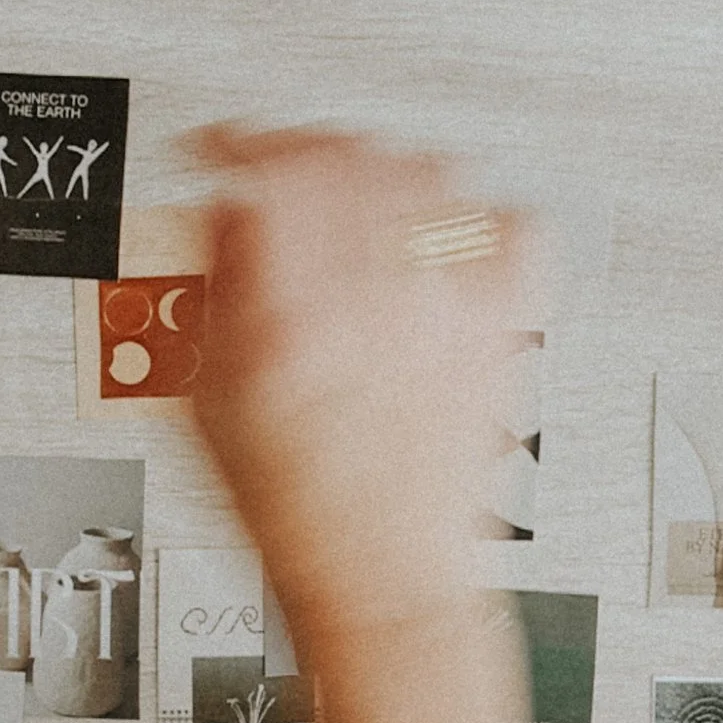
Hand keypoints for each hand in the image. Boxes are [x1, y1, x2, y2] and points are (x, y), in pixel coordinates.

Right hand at [187, 125, 527, 634]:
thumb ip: (217, 293)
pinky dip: (476, 215)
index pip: (277, 170)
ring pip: (431, 174)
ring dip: (382, 168)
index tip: (224, 150)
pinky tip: (441, 235)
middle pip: (353, 157)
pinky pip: (511, 228)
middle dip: (305, 151)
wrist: (383, 579)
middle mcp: (380, 303)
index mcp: (295, 319)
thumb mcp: (211, 402)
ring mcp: (452, 312)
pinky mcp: (503, 329)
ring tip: (355, 195)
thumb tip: (228, 211)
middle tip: (282, 172)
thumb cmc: (298, 512)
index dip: (242, 144)